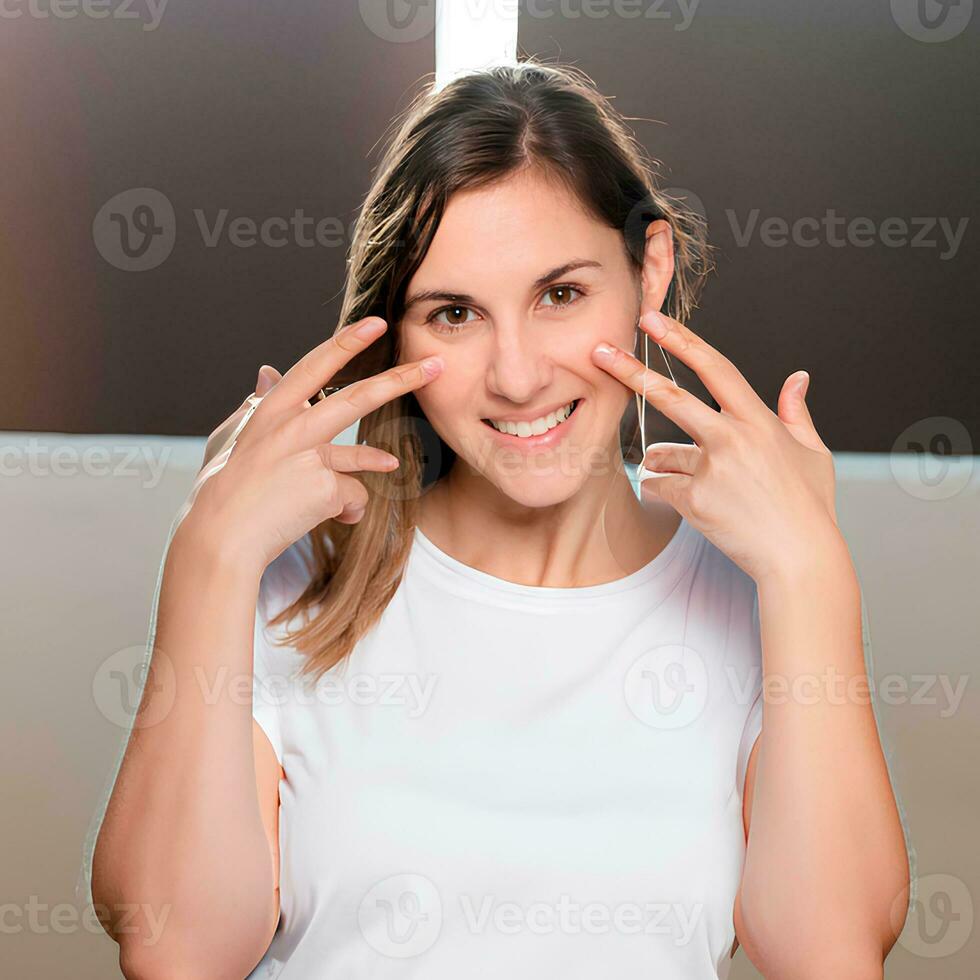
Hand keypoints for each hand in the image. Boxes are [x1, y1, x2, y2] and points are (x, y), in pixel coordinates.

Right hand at [174, 317, 443, 574]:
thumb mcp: (232, 437)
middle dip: (401, 380)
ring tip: (391, 464)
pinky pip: (354, 497)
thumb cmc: (224, 488)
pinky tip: (330, 519)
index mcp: (271, 409)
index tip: (376, 324)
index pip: (315, 366)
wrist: (221, 537)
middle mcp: (292, 426)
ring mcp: (309, 457)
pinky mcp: (324, 488)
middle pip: (357, 398)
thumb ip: (255, 404)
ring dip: (380, 461)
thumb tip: (267, 370)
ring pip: (364, 454)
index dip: (347, 343)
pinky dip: (347, 510)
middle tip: (436, 366)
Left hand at [591, 308, 840, 585]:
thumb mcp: (813, 453)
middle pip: (669, 395)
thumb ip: (796, 412)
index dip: (682, 340)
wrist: (800, 558)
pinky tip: (692, 504)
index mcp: (759, 420)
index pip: (714, 367)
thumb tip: (798, 377)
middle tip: (600, 351)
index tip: (653, 321)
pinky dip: (666, 492)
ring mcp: (711, 469)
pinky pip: (660, 486)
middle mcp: (732, 438)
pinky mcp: (694, 500)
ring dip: (663, 463)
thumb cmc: (808, 506)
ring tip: (697, 483)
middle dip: (630, 370)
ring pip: (660, 453)